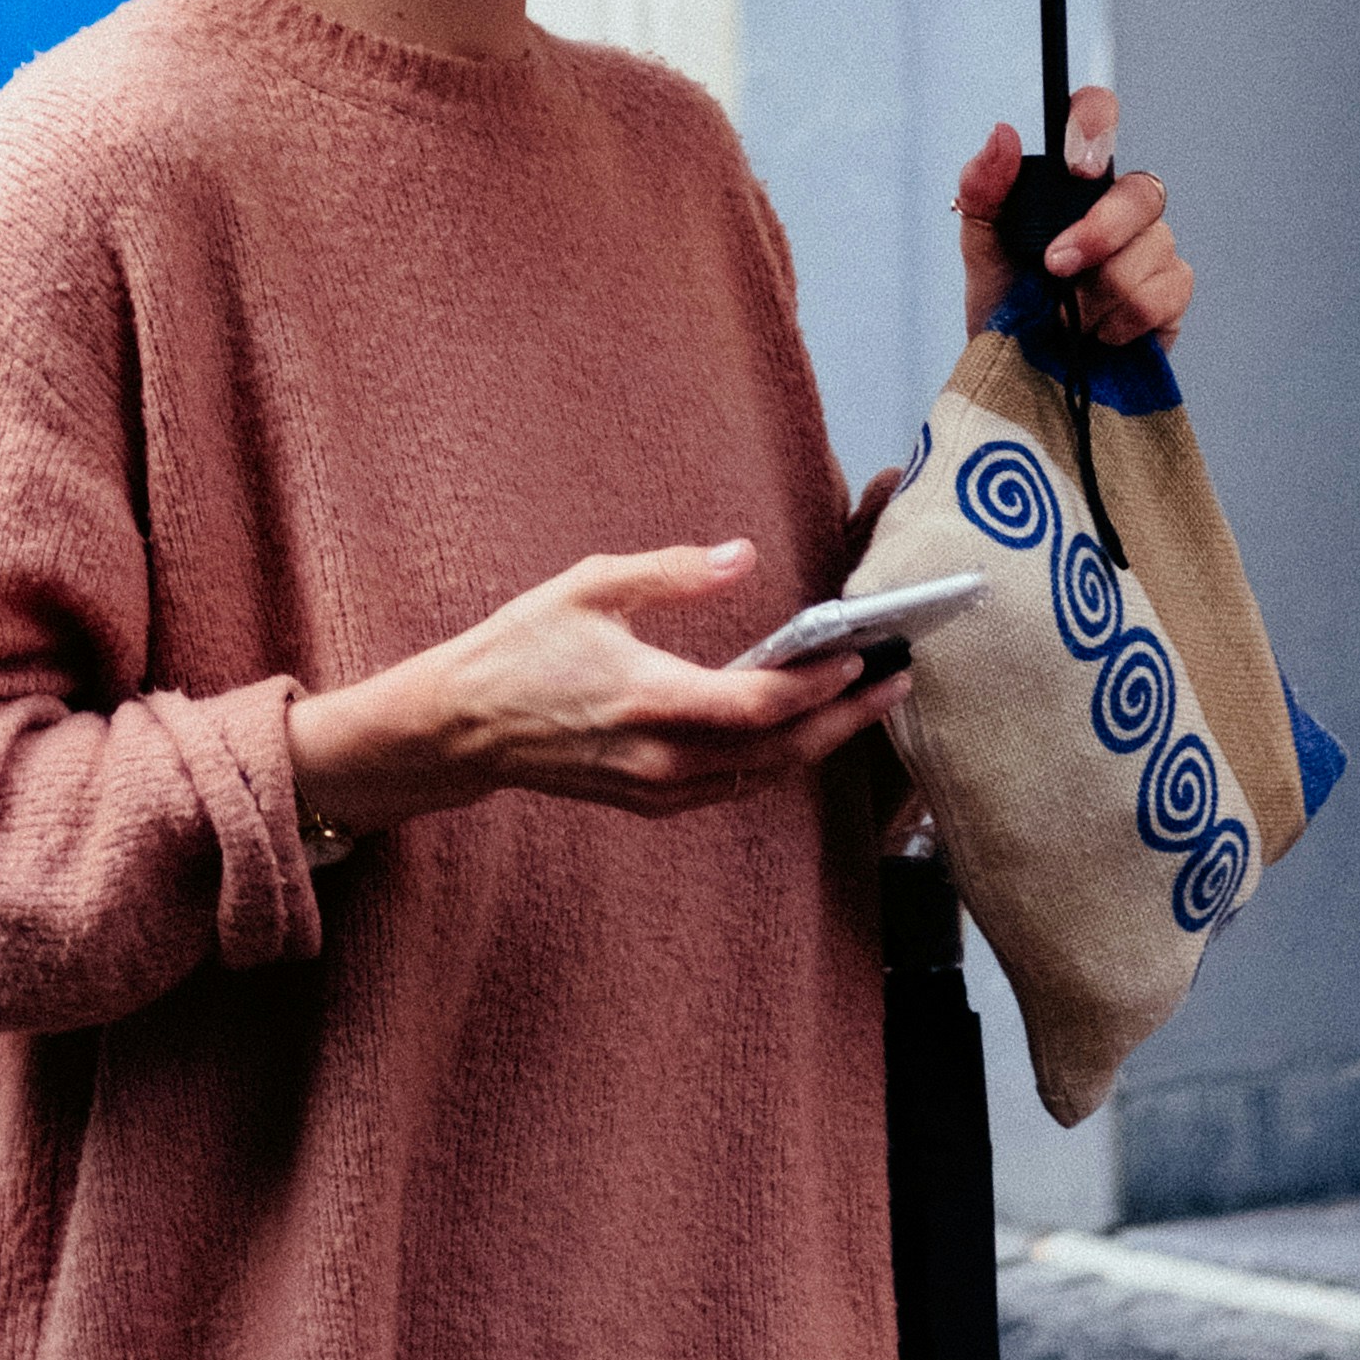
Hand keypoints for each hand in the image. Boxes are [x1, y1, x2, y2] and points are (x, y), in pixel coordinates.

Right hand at [285, 540, 911, 837]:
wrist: (463, 726)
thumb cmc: (521, 647)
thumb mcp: (590, 587)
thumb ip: (673, 572)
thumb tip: (744, 556)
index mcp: (648, 698)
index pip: (759, 703)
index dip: (819, 685)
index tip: (862, 656)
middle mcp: (661, 757)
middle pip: (779, 751)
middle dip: (845, 720)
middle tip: (897, 685)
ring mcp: (657, 789)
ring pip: (763, 777)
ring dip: (820, 744)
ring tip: (866, 707)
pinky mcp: (651, 802)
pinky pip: (734, 788)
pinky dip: (777, 762)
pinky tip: (802, 733)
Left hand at [956, 89, 1192, 347]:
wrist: (1021, 372)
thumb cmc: (1005, 300)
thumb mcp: (981, 243)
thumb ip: (983, 187)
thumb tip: (1003, 134)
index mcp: (1074, 182)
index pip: (1099, 116)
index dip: (1095, 126)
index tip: (1077, 168)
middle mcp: (1121, 206)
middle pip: (1140, 191)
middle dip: (1097, 234)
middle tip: (1054, 266)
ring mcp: (1153, 247)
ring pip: (1151, 248)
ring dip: (1098, 292)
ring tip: (1067, 315)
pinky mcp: (1172, 293)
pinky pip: (1165, 292)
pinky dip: (1122, 319)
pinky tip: (1099, 332)